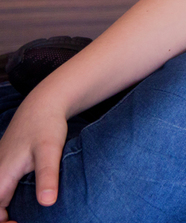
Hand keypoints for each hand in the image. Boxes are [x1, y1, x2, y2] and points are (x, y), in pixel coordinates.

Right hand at [0, 93, 68, 219]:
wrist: (43, 104)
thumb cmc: (47, 126)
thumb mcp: (50, 151)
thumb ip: (47, 176)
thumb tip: (47, 203)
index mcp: (1, 176)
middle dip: (3, 217)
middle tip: (22, 220)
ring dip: (4, 208)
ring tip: (22, 215)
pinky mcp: (4, 164)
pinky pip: (1, 187)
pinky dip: (7, 198)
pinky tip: (26, 199)